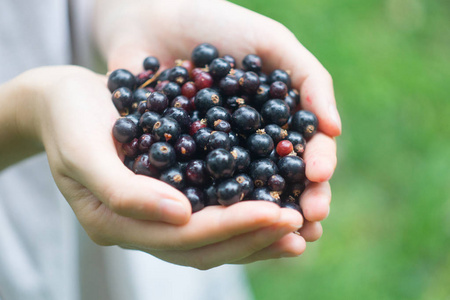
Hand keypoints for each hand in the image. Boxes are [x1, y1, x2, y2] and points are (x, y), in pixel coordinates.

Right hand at [13, 66, 302, 269]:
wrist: (62, 102)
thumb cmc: (68, 119)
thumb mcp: (84, 150)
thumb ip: (124, 191)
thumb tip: (180, 215)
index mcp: (116, 224)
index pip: (183, 237)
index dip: (232, 227)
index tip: (277, 212)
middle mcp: (141, 226)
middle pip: (204, 247)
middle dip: (253, 237)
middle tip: (298, 226)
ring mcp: (155, 214)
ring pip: (212, 238)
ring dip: (256, 235)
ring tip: (298, 229)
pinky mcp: (169, 194)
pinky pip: (211, 211)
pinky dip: (244, 213)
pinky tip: (275, 205)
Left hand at [97, 0, 340, 242]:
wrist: (153, 17)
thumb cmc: (218, 24)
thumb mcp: (272, 42)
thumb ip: (309, 79)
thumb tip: (335, 129)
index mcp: (274, 120)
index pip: (304, 152)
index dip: (317, 169)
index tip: (318, 181)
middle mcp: (248, 143)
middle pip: (277, 180)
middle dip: (295, 203)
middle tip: (306, 224)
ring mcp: (213, 155)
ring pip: (241, 193)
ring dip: (259, 217)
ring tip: (275, 235)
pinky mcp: (176, 161)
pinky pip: (194, 187)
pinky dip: (206, 206)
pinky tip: (214, 223)